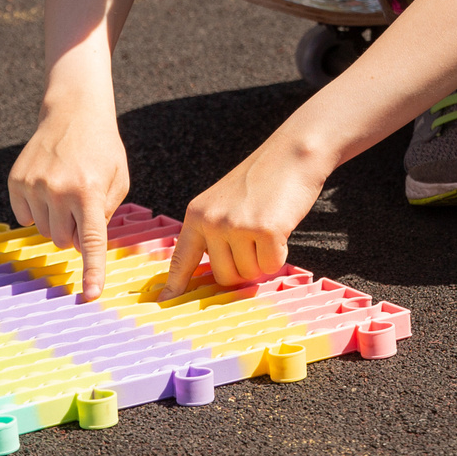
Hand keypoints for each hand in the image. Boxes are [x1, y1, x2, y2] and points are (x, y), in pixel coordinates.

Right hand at [7, 102, 131, 301]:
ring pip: (42, 231)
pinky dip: (36, 211)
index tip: (90, 296)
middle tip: (81, 206)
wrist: (73, 112)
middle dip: (73, 232)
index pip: (91, 241)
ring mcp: (34, 185)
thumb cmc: (102, 149)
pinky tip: (47, 189)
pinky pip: (23, 217)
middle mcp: (59, 190)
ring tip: (65, 193)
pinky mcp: (16, 181)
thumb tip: (82, 246)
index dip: (92, 271)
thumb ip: (105, 215)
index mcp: (89, 191)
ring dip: (55, 221)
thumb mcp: (118, 180)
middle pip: (63, 241)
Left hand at [162, 140, 331, 296]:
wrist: (291, 154)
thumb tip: (217, 274)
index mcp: (197, 214)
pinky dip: (281, 253)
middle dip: (243, 269)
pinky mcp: (265, 230)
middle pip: (223, 276)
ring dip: (263, 260)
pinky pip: (272, 265)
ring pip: (249, 273)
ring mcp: (237, 226)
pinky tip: (281, 228)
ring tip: (268, 228)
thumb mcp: (225, 202)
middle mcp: (212, 221)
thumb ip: (215, 232)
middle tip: (256, 243)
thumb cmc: (262, 180)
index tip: (165, 301)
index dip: (174, 283)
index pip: (181, 257)